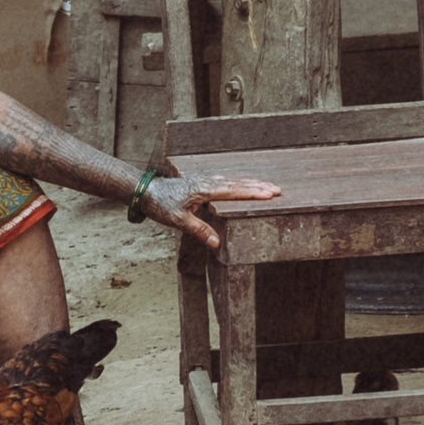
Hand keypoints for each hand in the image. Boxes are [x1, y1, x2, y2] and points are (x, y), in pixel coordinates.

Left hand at [138, 173, 279, 248]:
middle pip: (238, 183)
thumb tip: (216, 243)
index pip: (234, 191)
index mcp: (204, 190)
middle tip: (278, 189)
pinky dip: (238, 183)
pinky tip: (242, 185)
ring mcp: (204, 181)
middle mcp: (207, 182)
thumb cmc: (160, 204)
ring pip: (232, 181)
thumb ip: (199, 230)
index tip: (269, 194)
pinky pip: (225, 182)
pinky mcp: (201, 183)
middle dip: (258, 186)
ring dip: (250, 183)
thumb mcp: (178, 221)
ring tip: (266, 186)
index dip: (253, 193)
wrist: (145, 191)